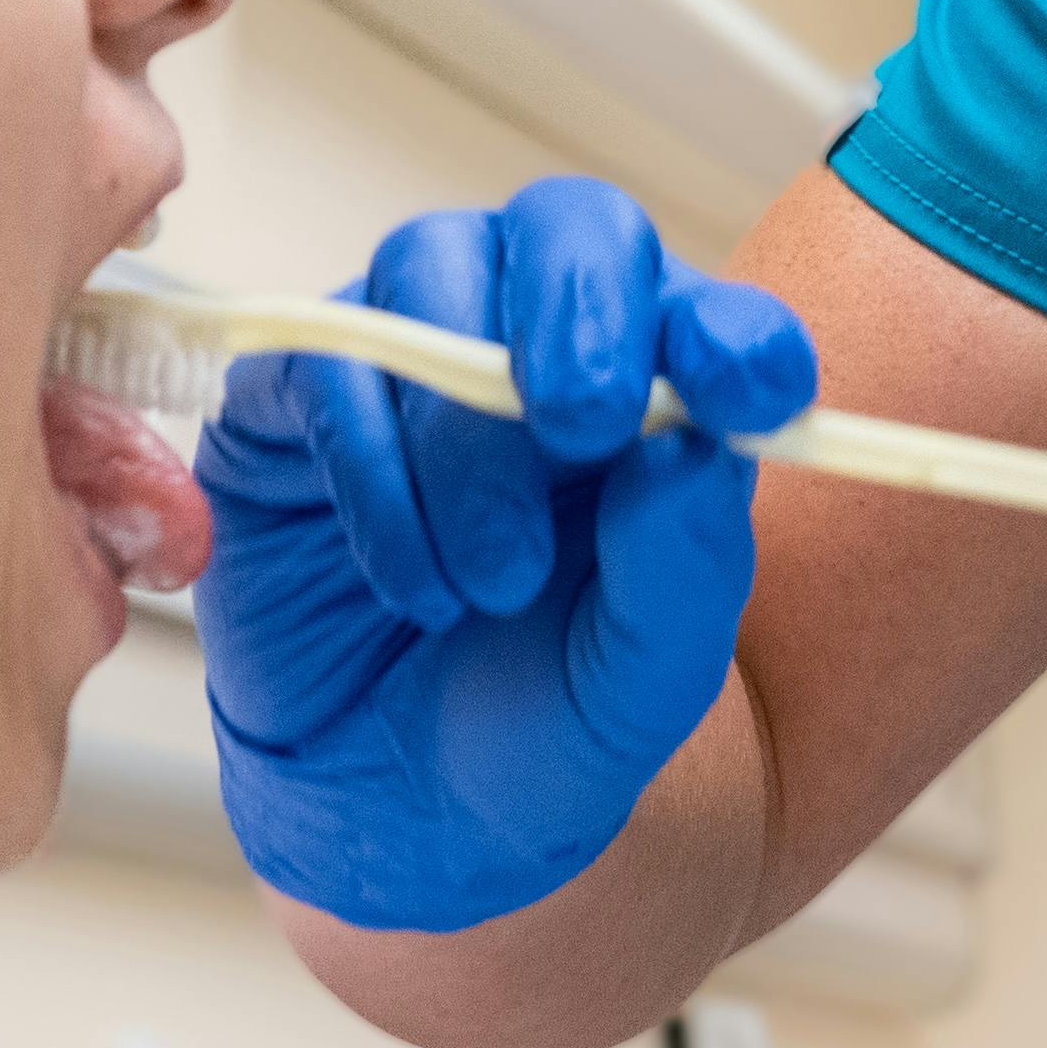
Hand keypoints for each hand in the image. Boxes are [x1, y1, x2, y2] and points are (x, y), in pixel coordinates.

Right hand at [190, 179, 814, 932]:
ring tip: (491, 585)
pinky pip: (330, 359)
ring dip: (469, 431)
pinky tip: (415, 585)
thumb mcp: (641, 686)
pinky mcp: (301, 396)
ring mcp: (418, 352)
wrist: (394, 818)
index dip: (732, 332)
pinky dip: (374, 471)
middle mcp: (547, 344)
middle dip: (583, 312)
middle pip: (572, 229)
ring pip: (437, 272)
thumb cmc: (544, 728)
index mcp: (667, 398)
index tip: (745, 391)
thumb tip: (692, 444)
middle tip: (587, 426)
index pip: (714, 316)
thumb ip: (684, 571)